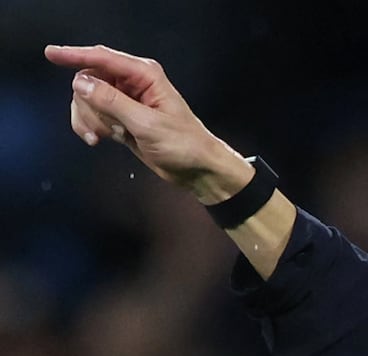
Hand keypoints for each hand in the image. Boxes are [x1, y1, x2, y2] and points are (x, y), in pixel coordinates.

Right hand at [44, 44, 252, 203]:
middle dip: (87, 104)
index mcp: (145, 75)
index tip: (51, 54)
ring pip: (87, 99)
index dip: (75, 55)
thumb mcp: (147, 124)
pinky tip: (99, 140)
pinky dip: (90, 126)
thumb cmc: (183, 145)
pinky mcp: (121, 118)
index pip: (103, 58)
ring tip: (105, 137)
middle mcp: (133, 83)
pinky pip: (92, 114)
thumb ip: (112, 102)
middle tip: (102, 129)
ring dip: (88, 119)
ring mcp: (126, 101)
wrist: (198, 170)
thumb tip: (81, 81)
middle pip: (89, 80)